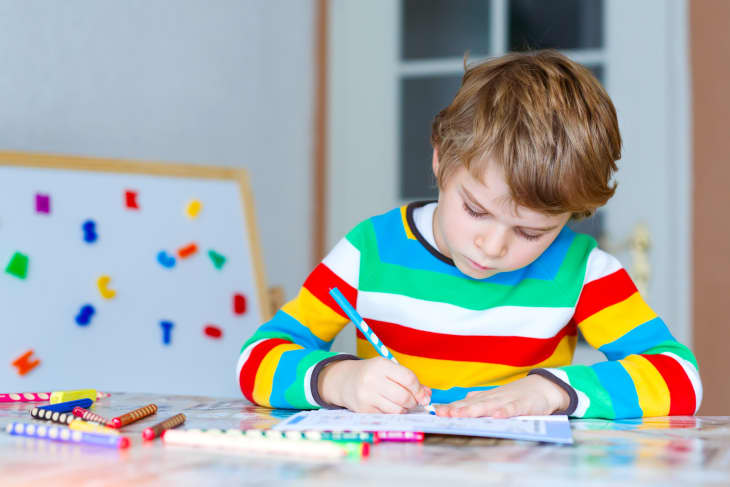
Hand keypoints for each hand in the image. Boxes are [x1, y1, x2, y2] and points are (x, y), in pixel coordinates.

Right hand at [318, 358, 431, 413]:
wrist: (345, 381)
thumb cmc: (371, 374)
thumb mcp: (388, 369)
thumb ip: (408, 380)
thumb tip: (427, 395)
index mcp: (381, 365)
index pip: (408, 378)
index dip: (419, 389)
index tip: (423, 395)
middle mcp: (372, 380)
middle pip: (404, 396)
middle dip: (414, 402)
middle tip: (414, 402)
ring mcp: (367, 396)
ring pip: (397, 409)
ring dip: (405, 409)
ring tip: (403, 405)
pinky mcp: (364, 410)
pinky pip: (387, 415)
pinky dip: (394, 414)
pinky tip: (391, 407)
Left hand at [434, 374, 568, 417]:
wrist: (542, 388)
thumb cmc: (515, 396)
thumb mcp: (494, 398)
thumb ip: (477, 401)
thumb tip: (457, 404)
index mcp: (486, 398)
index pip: (465, 403)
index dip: (451, 407)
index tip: (436, 412)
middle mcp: (493, 398)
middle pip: (473, 404)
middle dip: (458, 409)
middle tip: (443, 414)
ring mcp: (508, 400)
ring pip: (489, 406)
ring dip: (475, 410)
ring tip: (462, 414)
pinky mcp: (523, 405)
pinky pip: (513, 409)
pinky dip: (505, 412)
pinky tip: (498, 416)